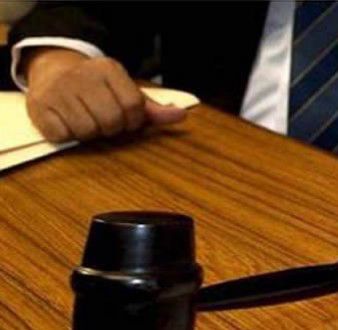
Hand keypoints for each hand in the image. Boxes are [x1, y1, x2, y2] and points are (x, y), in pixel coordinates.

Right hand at [24, 48, 186, 142]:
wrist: (52, 69)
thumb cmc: (97, 88)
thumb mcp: (125, 91)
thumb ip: (152, 108)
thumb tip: (181, 116)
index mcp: (108, 69)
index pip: (134, 106)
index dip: (133, 121)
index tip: (125, 119)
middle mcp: (83, 76)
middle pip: (111, 121)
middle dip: (112, 128)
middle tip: (104, 121)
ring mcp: (59, 91)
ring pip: (87, 131)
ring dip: (90, 133)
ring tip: (85, 120)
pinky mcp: (40, 107)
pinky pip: (62, 135)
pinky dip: (68, 135)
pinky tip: (67, 122)